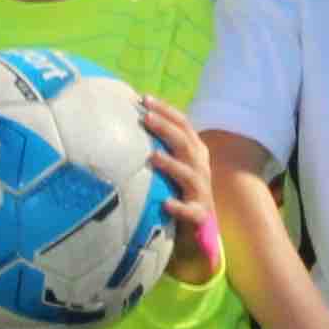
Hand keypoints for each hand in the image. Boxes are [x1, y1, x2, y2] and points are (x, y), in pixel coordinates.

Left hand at [139, 101, 224, 283]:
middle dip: (166, 128)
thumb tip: (126, 125)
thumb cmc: (181, 191)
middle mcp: (200, 168)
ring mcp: (201, 191)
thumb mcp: (174, 166)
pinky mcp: (200, 215)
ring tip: (153, 156)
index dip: (166, 110)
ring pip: (190, 174)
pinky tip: (166, 203)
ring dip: (172, 164)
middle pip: (185, 142)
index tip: (144, 99)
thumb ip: (158, 147)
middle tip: (144, 117)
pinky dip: (180, 207)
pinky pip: (192, 211)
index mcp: (195, 152)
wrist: (201, 229)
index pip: (183, 124)